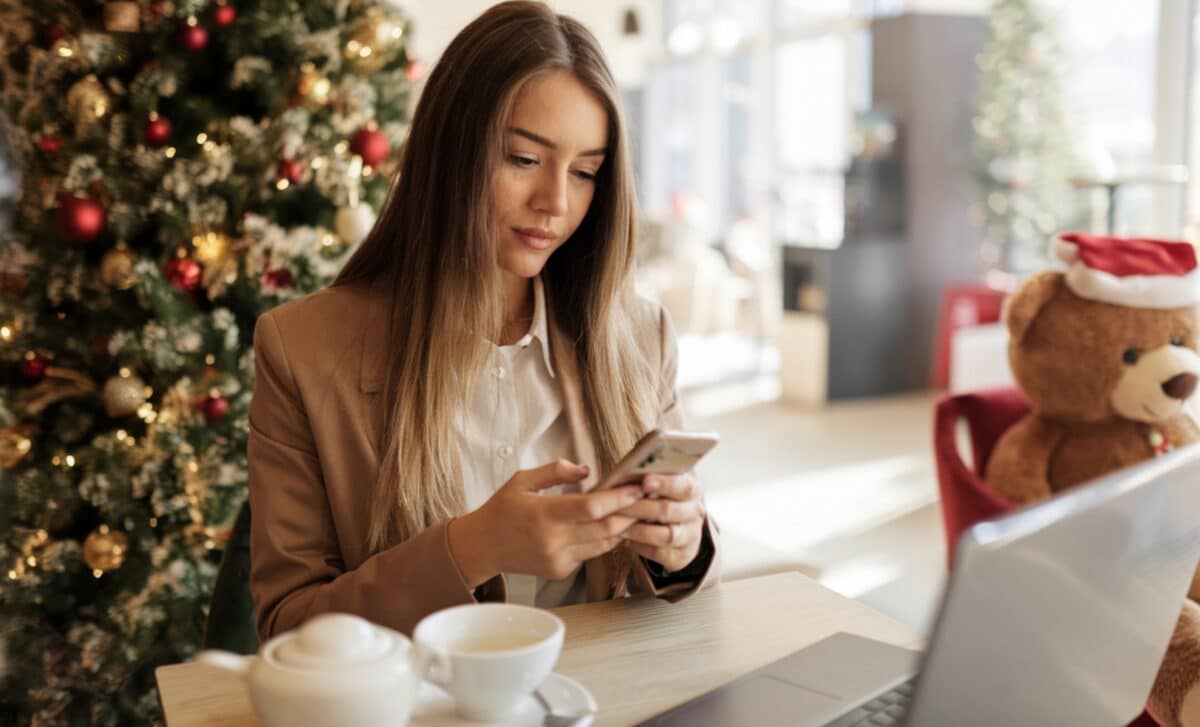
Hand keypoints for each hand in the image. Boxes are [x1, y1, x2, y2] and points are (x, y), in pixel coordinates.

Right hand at [449, 460, 644, 585]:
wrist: (482, 548)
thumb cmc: (502, 509)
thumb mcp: (522, 480)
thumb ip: (556, 471)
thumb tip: (588, 470)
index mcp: (543, 514)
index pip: (591, 508)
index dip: (618, 498)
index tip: (636, 487)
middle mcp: (553, 541)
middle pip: (605, 528)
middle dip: (630, 513)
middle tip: (646, 497)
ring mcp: (558, 559)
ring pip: (604, 543)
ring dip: (622, 527)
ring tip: (636, 509)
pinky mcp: (561, 571)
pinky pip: (592, 553)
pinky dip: (604, 538)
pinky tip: (612, 524)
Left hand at [616, 473, 705, 573]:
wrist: (679, 527)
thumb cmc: (661, 497)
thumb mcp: (661, 482)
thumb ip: (650, 473)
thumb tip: (631, 463)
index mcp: (691, 489)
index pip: (683, 486)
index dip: (664, 483)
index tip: (645, 481)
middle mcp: (695, 512)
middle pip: (668, 510)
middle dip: (639, 507)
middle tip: (617, 505)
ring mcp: (690, 535)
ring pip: (665, 535)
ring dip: (638, 530)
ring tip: (617, 526)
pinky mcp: (681, 556)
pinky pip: (660, 553)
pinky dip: (641, 546)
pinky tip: (626, 539)